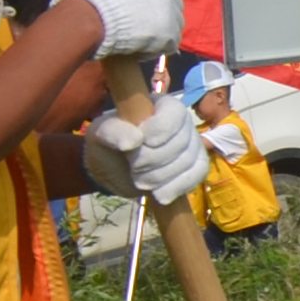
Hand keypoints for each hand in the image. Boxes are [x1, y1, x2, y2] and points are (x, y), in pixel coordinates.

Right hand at [54, 0, 183, 59]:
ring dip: (159, 34)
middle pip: (172, 5)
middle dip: (160, 17)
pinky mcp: (168, 32)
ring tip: (138, 43)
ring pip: (174, 25)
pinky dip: (155, 50)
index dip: (153, 0)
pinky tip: (138, 53)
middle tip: (142, 29)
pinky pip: (169, 44)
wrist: (88, 15)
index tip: (142, 11)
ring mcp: (169, 10)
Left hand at [95, 103, 211, 205]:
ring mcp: (192, 144)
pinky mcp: (195, 165)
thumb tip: (134, 141)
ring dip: (160, 177)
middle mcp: (183, 122)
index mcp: (162, 106)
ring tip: (140, 180)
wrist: (113, 169)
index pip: (174, 114)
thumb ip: (114, 132)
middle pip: (181, 143)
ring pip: (188, 162)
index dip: (158, 131)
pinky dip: (177, 188)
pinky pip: (197, 175)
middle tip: (133, 167)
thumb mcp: (101, 134)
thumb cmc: (108, 144)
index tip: (135, 145)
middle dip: (152, 161)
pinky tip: (159, 195)